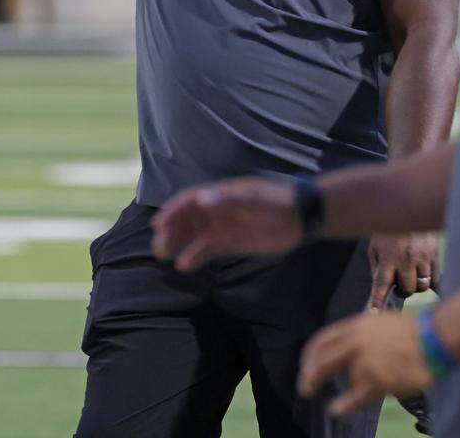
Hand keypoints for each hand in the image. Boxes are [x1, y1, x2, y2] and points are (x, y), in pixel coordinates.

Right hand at [152, 177, 302, 270]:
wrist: (301, 217)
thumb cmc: (277, 201)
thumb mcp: (254, 199)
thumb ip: (229, 200)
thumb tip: (202, 200)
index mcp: (221, 194)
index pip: (191, 200)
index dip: (173, 210)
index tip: (158, 224)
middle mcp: (218, 210)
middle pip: (188, 219)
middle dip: (171, 230)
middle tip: (158, 245)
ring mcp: (224, 226)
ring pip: (194, 235)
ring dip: (178, 243)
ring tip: (164, 255)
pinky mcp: (232, 242)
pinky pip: (209, 250)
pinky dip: (195, 256)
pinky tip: (184, 265)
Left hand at [298, 311, 432, 416]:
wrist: (434, 336)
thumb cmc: (411, 330)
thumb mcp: (377, 321)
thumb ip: (359, 333)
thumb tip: (344, 348)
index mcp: (356, 325)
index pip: (322, 340)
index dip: (310, 356)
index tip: (306, 366)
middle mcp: (357, 341)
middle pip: (322, 360)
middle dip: (310, 376)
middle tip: (305, 387)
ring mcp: (367, 360)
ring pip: (348, 380)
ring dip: (355, 385)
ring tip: (371, 385)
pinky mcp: (379, 379)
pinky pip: (356, 396)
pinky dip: (344, 405)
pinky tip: (336, 410)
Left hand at [367, 232, 437, 308]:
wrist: (408, 208)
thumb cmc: (388, 230)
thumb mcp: (375, 247)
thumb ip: (377, 269)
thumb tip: (380, 289)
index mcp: (388, 257)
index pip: (380, 285)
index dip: (377, 301)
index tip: (373, 313)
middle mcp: (406, 259)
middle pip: (408, 290)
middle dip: (403, 291)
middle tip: (400, 284)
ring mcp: (422, 257)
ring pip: (423, 286)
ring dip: (416, 285)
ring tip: (411, 275)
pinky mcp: (435, 254)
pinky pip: (435, 278)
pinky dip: (430, 279)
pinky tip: (424, 272)